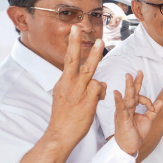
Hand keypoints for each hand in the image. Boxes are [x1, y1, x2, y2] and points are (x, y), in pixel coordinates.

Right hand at [46, 26, 106, 147]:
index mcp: (63, 83)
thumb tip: (87, 82)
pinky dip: (102, 90)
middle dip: (75, 42)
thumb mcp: (63, 98)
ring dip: (95, 55)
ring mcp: (77, 92)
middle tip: (77, 28)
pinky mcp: (86, 101)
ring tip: (101, 43)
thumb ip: (74, 87)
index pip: (68, 60)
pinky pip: (98, 87)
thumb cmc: (64, 118)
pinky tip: (100, 98)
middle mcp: (68, 85)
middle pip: (72, 59)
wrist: (60, 134)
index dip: (72, 45)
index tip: (73, 31)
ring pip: (89, 69)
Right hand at [113, 71, 162, 154]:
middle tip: (138, 72)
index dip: (148, 101)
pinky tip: (117, 93)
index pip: (140, 98)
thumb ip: (153, 111)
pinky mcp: (121, 118)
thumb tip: (161, 102)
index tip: (152, 108)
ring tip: (129, 76)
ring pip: (127, 97)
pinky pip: (120, 108)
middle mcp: (127, 108)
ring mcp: (123, 112)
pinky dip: (119, 100)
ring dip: (129, 87)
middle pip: (132, 92)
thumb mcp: (148, 121)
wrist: (129, 147)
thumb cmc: (135, 134)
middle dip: (135, 82)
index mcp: (132, 107)